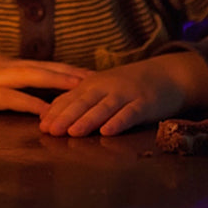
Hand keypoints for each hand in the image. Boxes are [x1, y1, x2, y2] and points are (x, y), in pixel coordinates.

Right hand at [0, 51, 92, 115]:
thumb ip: (5, 80)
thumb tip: (30, 88)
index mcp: (5, 63)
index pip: (43, 64)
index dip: (67, 69)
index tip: (91, 74)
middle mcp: (3, 66)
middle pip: (44, 67)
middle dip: (71, 72)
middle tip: (97, 79)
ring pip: (32, 77)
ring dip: (58, 82)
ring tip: (81, 89)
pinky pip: (12, 98)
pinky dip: (31, 104)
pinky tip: (46, 113)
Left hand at [38, 52, 207, 136]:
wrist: (166, 74)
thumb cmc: (128, 85)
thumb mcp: (102, 89)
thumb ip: (79, 100)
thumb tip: (50, 114)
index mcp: (93, 84)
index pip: (70, 98)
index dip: (56, 111)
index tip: (41, 126)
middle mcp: (106, 87)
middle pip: (83, 102)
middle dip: (65, 117)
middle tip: (50, 131)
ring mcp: (126, 94)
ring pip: (103, 108)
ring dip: (87, 120)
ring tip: (72, 132)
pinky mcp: (145, 103)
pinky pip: (130, 114)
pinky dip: (118, 122)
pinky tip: (108, 132)